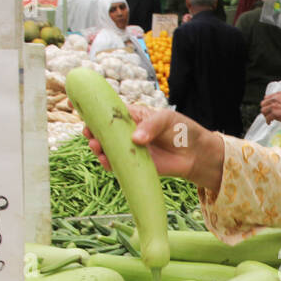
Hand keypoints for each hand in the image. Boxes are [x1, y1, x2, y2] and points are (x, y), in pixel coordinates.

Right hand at [85, 107, 224, 193]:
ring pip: (108, 150)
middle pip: (104, 133)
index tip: (84, 116)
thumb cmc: (181, 130)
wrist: (195, 154)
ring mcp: (130, 150)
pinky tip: (106, 162)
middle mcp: (128, 133)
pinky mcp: (135, 165)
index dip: (96, 115)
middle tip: (90, 136)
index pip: (110, 114)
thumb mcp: (166, 120)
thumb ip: (151, 126)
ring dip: (98, 150)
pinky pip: (118, 166)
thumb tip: (135, 139)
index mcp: (133, 117)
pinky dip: (110, 165)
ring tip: (97, 148)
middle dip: (93, 134)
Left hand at [260, 92, 280, 123]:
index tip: (268, 107)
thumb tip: (273, 107)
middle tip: (268, 114)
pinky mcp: (274, 113)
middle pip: (263, 103)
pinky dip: (268, 121)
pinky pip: (267, 118)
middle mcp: (276, 98)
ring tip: (269, 118)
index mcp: (279, 94)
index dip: (267, 103)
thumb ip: (280, 101)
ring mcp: (274, 105)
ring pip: (263, 110)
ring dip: (266, 115)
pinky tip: (270, 122)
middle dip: (265, 109)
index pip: (267, 97)